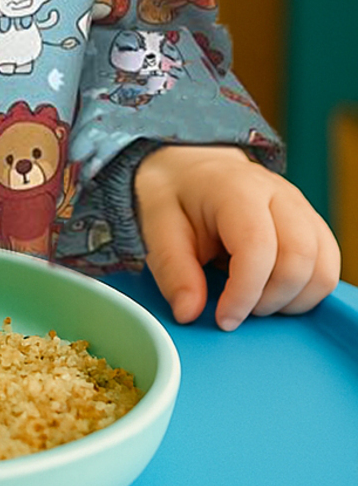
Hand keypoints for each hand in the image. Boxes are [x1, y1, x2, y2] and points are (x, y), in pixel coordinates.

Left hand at [134, 144, 340, 329]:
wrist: (192, 167)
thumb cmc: (175, 193)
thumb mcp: (156, 225)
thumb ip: (173, 269)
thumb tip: (189, 312)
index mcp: (236, 189)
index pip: (258, 247)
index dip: (244, 293)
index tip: (224, 318)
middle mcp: (279, 194)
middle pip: (300, 259)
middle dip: (270, 300)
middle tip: (237, 309)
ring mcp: (301, 207)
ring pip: (323, 268)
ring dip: (292, 299)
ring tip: (255, 300)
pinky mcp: (312, 224)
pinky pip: (329, 266)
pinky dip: (307, 291)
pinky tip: (273, 291)